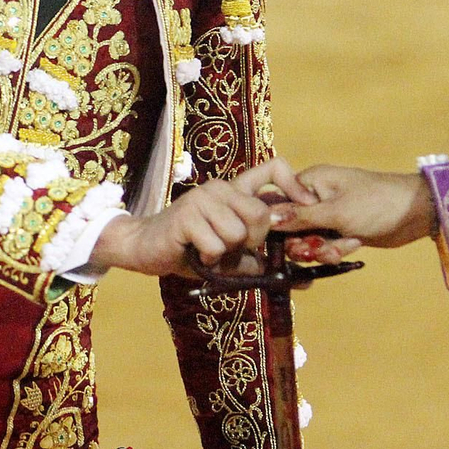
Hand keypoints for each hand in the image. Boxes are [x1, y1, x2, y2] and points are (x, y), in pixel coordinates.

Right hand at [90, 158, 314, 277]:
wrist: (144, 248)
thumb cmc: (190, 250)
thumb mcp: (232, 256)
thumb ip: (262, 261)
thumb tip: (304, 280)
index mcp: (234, 191)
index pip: (273, 168)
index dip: (294, 184)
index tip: (304, 206)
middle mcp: (221, 188)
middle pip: (261, 213)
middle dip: (252, 241)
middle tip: (230, 248)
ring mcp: (203, 198)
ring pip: (238, 233)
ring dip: (225, 253)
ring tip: (207, 249)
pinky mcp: (187, 215)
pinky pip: (216, 245)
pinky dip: (208, 259)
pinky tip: (194, 253)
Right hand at [271, 165, 435, 262]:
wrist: (416, 213)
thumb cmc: (375, 203)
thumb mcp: (335, 212)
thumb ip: (300, 217)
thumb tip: (266, 218)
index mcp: (310, 181)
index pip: (278, 200)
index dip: (275, 222)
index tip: (281, 240)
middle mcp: (315, 196)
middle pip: (291, 226)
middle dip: (304, 242)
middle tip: (315, 250)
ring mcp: (329, 214)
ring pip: (309, 240)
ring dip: (322, 249)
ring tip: (339, 250)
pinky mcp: (341, 230)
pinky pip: (326, 245)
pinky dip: (337, 250)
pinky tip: (354, 247)